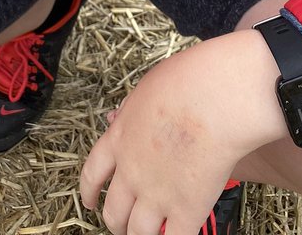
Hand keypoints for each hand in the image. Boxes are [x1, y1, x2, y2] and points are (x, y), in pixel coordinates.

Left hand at [80, 31, 284, 234]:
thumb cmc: (186, 82)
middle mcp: (131, 171)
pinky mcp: (186, 208)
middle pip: (113, 211)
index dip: (88, 192)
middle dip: (116, 222)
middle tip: (123, 224)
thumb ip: (132, 112)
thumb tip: (121, 117)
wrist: (213, 98)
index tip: (90, 202)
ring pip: (137, 232)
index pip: (92, 174)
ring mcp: (156, 193)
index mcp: (119, 138)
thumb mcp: (145, 89)